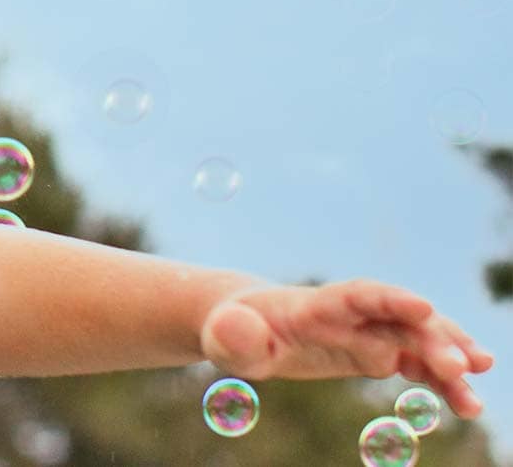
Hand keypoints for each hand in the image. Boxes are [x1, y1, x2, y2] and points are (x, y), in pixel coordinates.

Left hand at [200, 280, 494, 417]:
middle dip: (433, 340)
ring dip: (449, 364)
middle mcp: (350, 314)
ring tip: (474, 402)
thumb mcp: (224, 335)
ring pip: (418, 343)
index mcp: (316, 306)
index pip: (358, 295)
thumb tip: (236, 329)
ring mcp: (368, 332)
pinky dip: (441, 382)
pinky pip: (416, 365)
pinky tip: (466, 404)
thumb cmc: (232, 329)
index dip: (390, 299)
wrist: (244, 323)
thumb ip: (233, 334)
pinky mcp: (376, 351)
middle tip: (463, 368)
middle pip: (399, 321)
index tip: (424, 308)